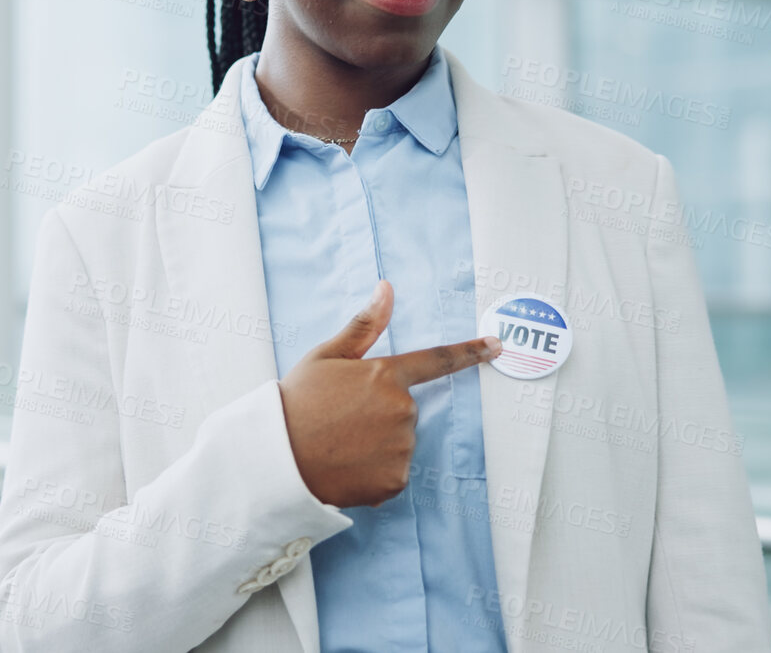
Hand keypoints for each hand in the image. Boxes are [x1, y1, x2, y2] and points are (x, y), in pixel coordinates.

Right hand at [278, 279, 500, 507]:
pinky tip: (346, 467)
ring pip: (398, 443)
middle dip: (379, 414)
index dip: (469, 352)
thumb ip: (363, 326)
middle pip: (403, 410)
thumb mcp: (325, 357)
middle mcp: (401, 410)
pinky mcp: (395, 480)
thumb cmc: (296, 403)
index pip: (436, 360)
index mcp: (385, 374)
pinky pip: (392, 473)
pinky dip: (373, 473)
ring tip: (338, 445)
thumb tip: (386, 289)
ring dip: (376, 445)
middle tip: (340, 420)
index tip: (495, 346)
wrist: (275, 459)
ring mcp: (401, 447)